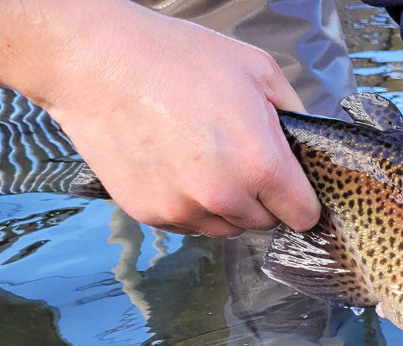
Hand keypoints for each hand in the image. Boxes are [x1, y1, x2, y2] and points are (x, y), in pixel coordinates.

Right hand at [0, 0, 319, 236]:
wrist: (96, 62)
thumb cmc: (175, 58)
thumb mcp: (257, 70)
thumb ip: (294, 114)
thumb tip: (306, 144)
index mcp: (261, 164)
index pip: (303, 215)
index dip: (300, 200)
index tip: (291, 188)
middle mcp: (223, 196)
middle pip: (264, 223)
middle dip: (261, 198)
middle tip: (239, 158)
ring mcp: (183, 208)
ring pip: (225, 228)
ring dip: (224, 206)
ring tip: (205, 160)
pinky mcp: (149, 213)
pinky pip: (187, 224)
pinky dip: (188, 204)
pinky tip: (176, 166)